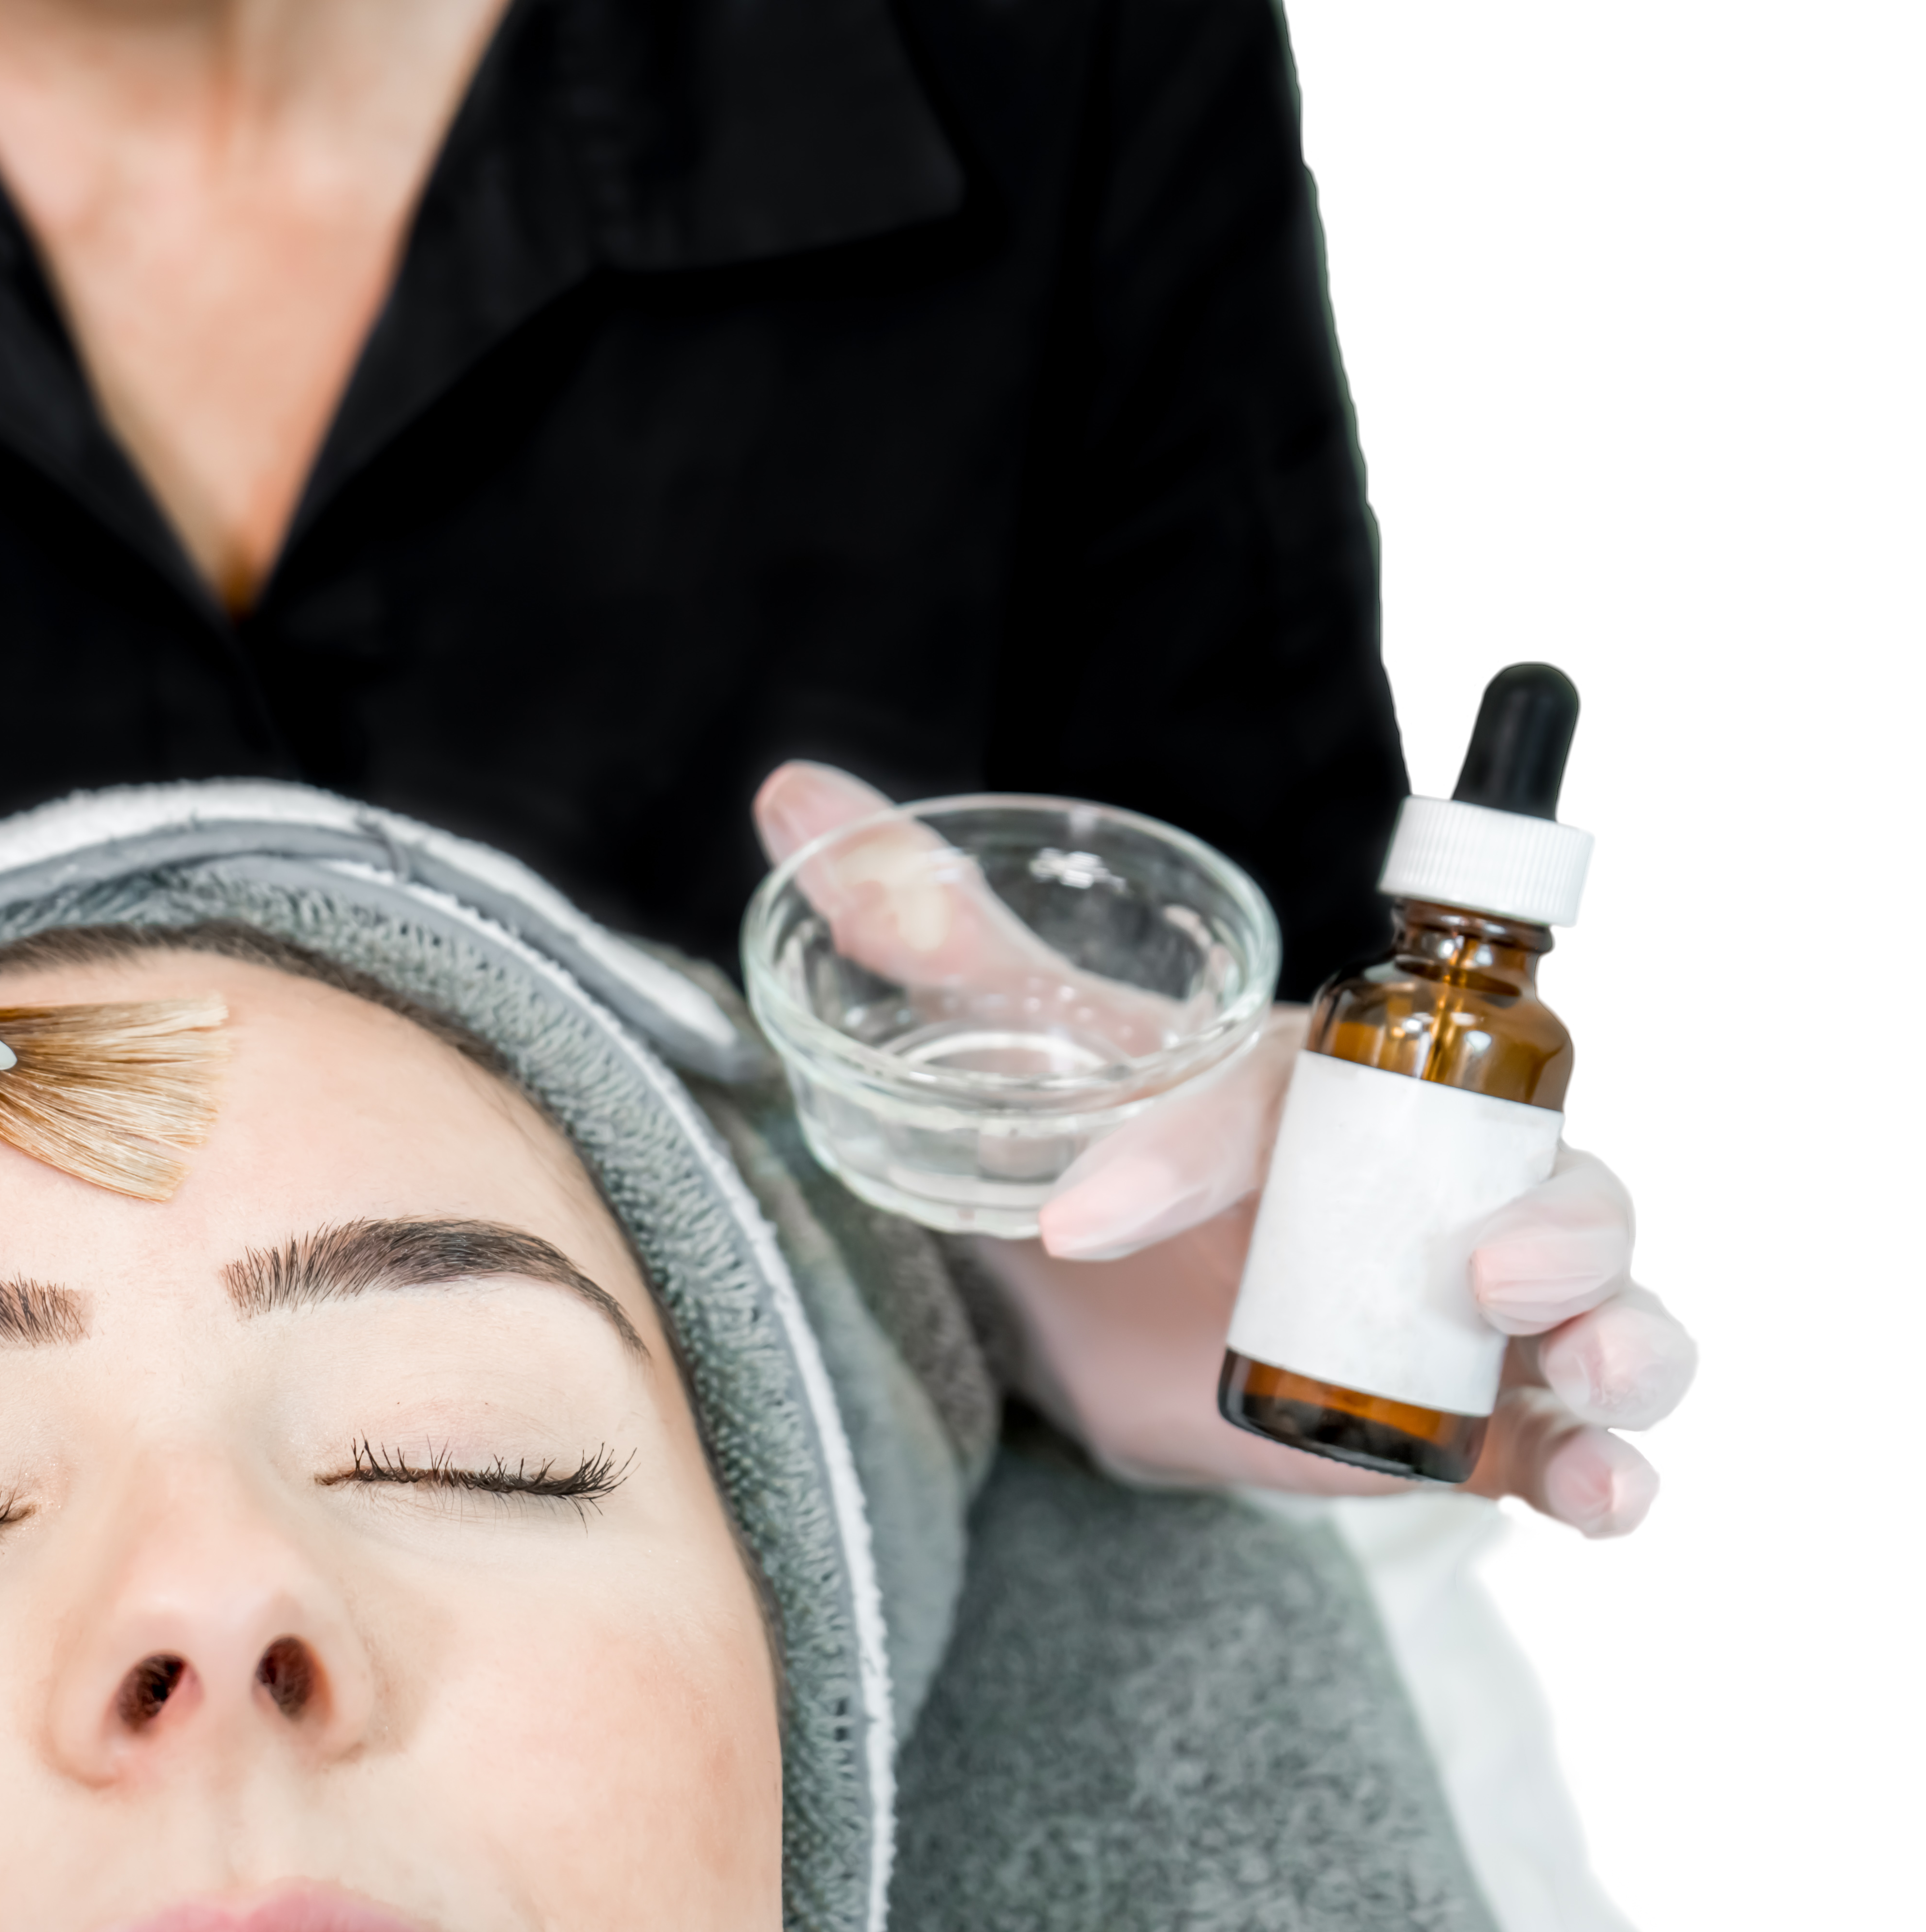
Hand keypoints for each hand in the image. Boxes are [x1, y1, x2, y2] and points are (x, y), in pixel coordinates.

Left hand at [752, 759, 1696, 1534]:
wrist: (1120, 1300)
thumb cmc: (1106, 1143)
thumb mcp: (1025, 1048)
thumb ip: (926, 933)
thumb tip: (791, 802)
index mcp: (1318, 1069)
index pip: (1267, 1097)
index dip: (1177, 1154)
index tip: (1079, 1221)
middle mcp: (1430, 1168)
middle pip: (1543, 1170)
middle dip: (1549, 1217)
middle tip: (1486, 1267)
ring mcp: (1470, 1291)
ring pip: (1602, 1290)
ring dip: (1620, 1330)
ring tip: (1589, 1369)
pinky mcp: (1473, 1407)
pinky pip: (1572, 1433)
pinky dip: (1604, 1465)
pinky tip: (1600, 1497)